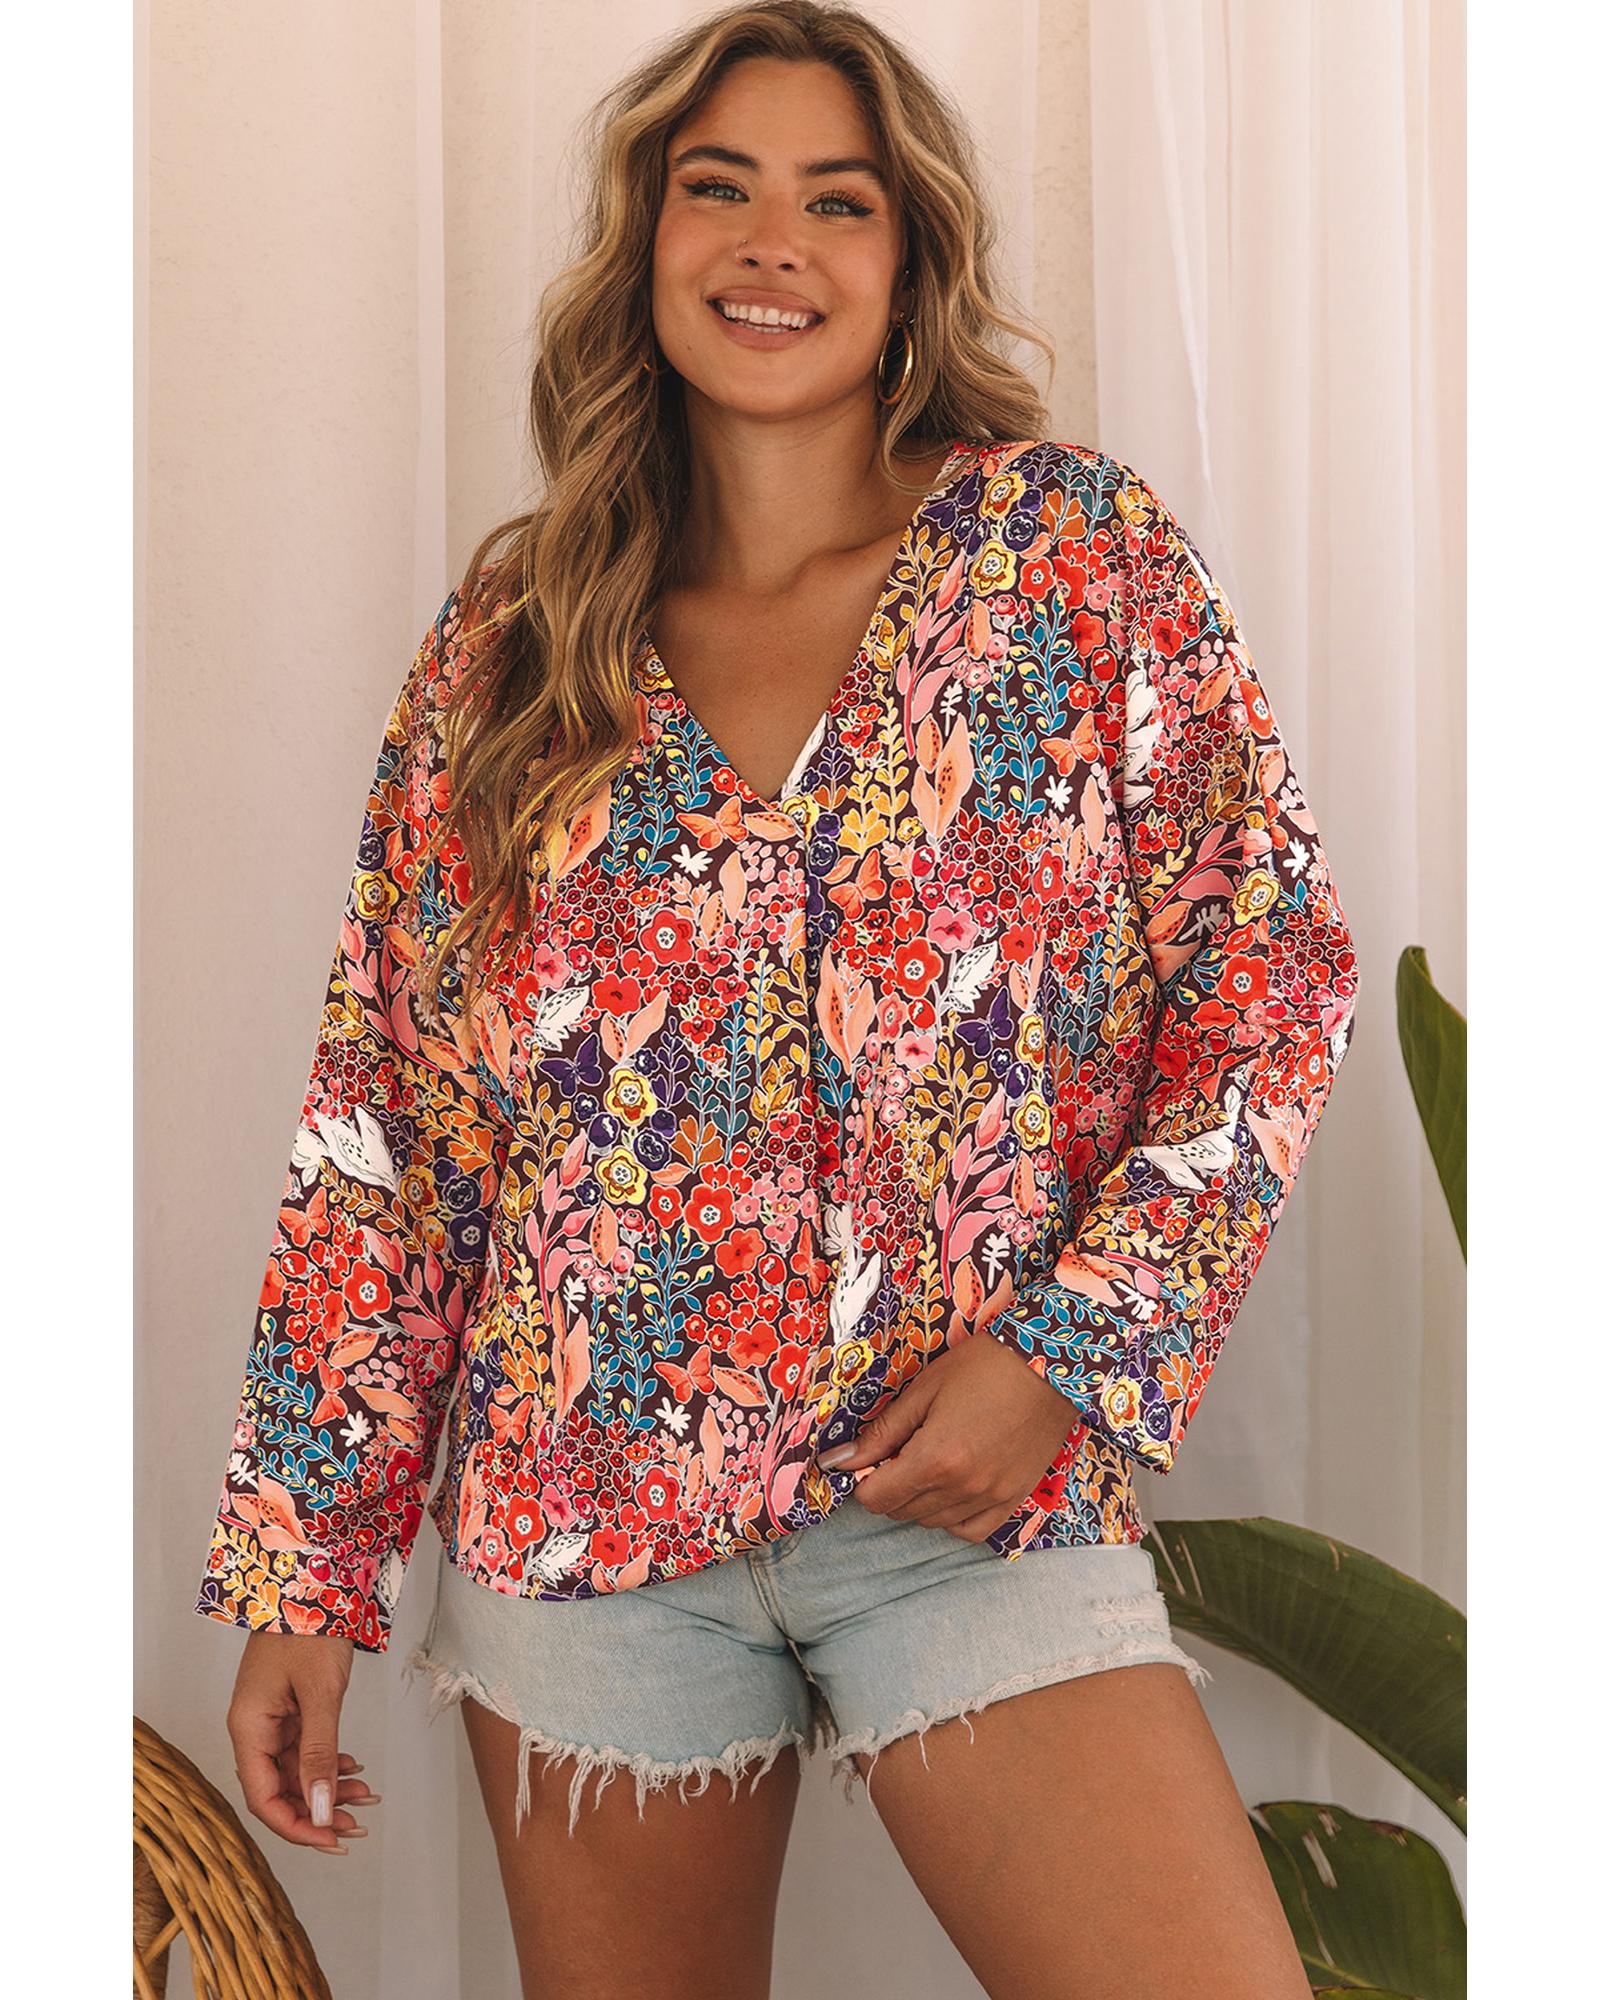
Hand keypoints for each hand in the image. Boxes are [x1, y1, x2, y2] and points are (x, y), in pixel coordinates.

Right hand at [227, 1631, 379, 1855]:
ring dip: (329, 1788)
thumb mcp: (321, 1695)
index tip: (330, 1840)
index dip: (296, 1826)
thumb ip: (319, 1753)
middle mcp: (255, 1728)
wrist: (313, 1582)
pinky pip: (306, 1748)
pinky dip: (330, 1762)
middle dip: (318, 1812)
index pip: (263, 1798)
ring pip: (297, 1771)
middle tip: (356, 1827)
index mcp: (249, 1728)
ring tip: (366, 1799)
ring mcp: (272, 1718)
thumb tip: (320, 1809)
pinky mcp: (290, 1708)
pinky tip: (353, 1769)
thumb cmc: (310, 1629)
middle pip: (280, 1790)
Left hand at [816, 1329, 1086, 1541]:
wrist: (1050, 1365)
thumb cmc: (984, 1366)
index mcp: (934, 1459)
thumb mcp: (925, 1389)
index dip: (862, 1479)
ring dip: (918, 1500)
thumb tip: (839, 1460)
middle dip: (888, 1486)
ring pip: (932, 1523)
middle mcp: (961, 1488)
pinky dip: (952, 1517)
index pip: (875, 1498)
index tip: (869, 1457)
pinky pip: (970, 1530)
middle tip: (899, 1452)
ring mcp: (990, 1498)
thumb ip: (883, 1432)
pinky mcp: (1013, 1500)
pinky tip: (951, 1489)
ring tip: (928, 1462)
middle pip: (900, 1511)